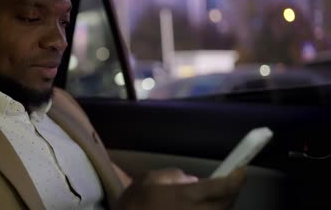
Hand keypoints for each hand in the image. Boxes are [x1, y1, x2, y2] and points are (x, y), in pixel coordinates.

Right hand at [117, 167, 246, 209]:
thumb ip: (170, 175)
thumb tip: (189, 179)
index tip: (242, 170)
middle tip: (229, 183)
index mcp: (186, 196)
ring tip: (215, 197)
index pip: (223, 187)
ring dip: (221, 205)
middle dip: (231, 192)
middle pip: (227, 204)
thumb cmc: (134, 205)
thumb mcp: (146, 180)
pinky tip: (200, 208)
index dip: (236, 178)